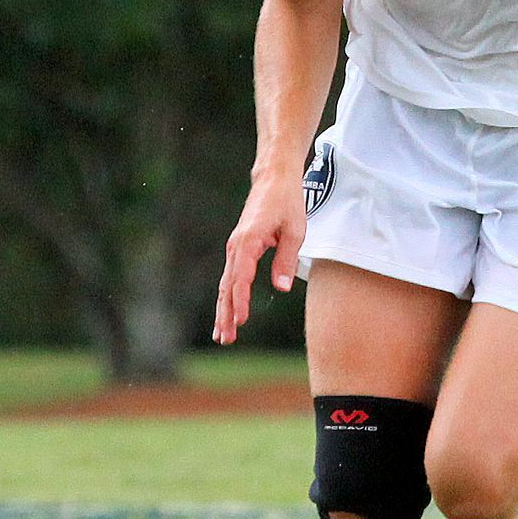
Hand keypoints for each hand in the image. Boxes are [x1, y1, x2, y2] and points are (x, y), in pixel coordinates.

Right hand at [213, 172, 307, 343]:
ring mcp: (234, 247)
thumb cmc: (287, 203)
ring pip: (225, 284)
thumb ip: (286, 260)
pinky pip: (230, 276)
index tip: (242, 322)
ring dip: (223, 310)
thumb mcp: (295, 231)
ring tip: (222, 335)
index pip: (241, 278)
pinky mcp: (238, 248)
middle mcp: (236, 246)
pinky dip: (228, 296)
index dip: (241, 302)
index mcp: (248, 242)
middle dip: (226, 314)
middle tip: (226, 339)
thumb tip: (282, 288)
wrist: (273, 179)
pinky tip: (228, 312)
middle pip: (227, 286)